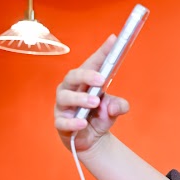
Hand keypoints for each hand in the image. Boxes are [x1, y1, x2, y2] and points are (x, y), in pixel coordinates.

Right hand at [53, 37, 130, 153]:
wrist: (92, 138)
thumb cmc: (99, 116)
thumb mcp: (113, 109)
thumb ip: (118, 105)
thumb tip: (118, 106)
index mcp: (83, 81)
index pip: (92, 63)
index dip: (102, 52)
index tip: (114, 40)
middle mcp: (70, 89)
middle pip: (72, 76)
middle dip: (86, 75)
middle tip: (101, 80)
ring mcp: (63, 106)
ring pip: (65, 97)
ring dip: (80, 98)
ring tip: (95, 102)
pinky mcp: (61, 123)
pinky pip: (63, 121)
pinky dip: (73, 121)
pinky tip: (83, 123)